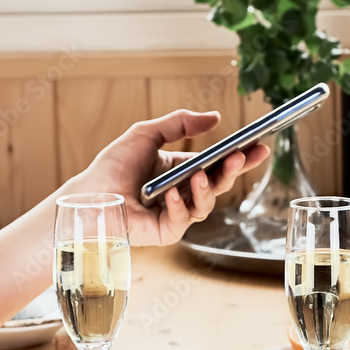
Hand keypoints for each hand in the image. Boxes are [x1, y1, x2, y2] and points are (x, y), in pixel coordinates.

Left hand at [72, 109, 268, 245]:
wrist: (91, 194)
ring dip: (206, 188)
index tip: (258, 146)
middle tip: (244, 157)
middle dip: (234, 170)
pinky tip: (171, 194)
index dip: (239, 156)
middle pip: (219, 183)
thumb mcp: (147, 134)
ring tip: (199, 175)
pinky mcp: (167, 232)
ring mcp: (178, 213)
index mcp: (183, 170)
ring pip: (206, 203)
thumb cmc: (114, 165)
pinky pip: (182, 220)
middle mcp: (184, 192)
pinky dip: (178, 206)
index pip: (217, 164)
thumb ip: (180, 123)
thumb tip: (215, 118)